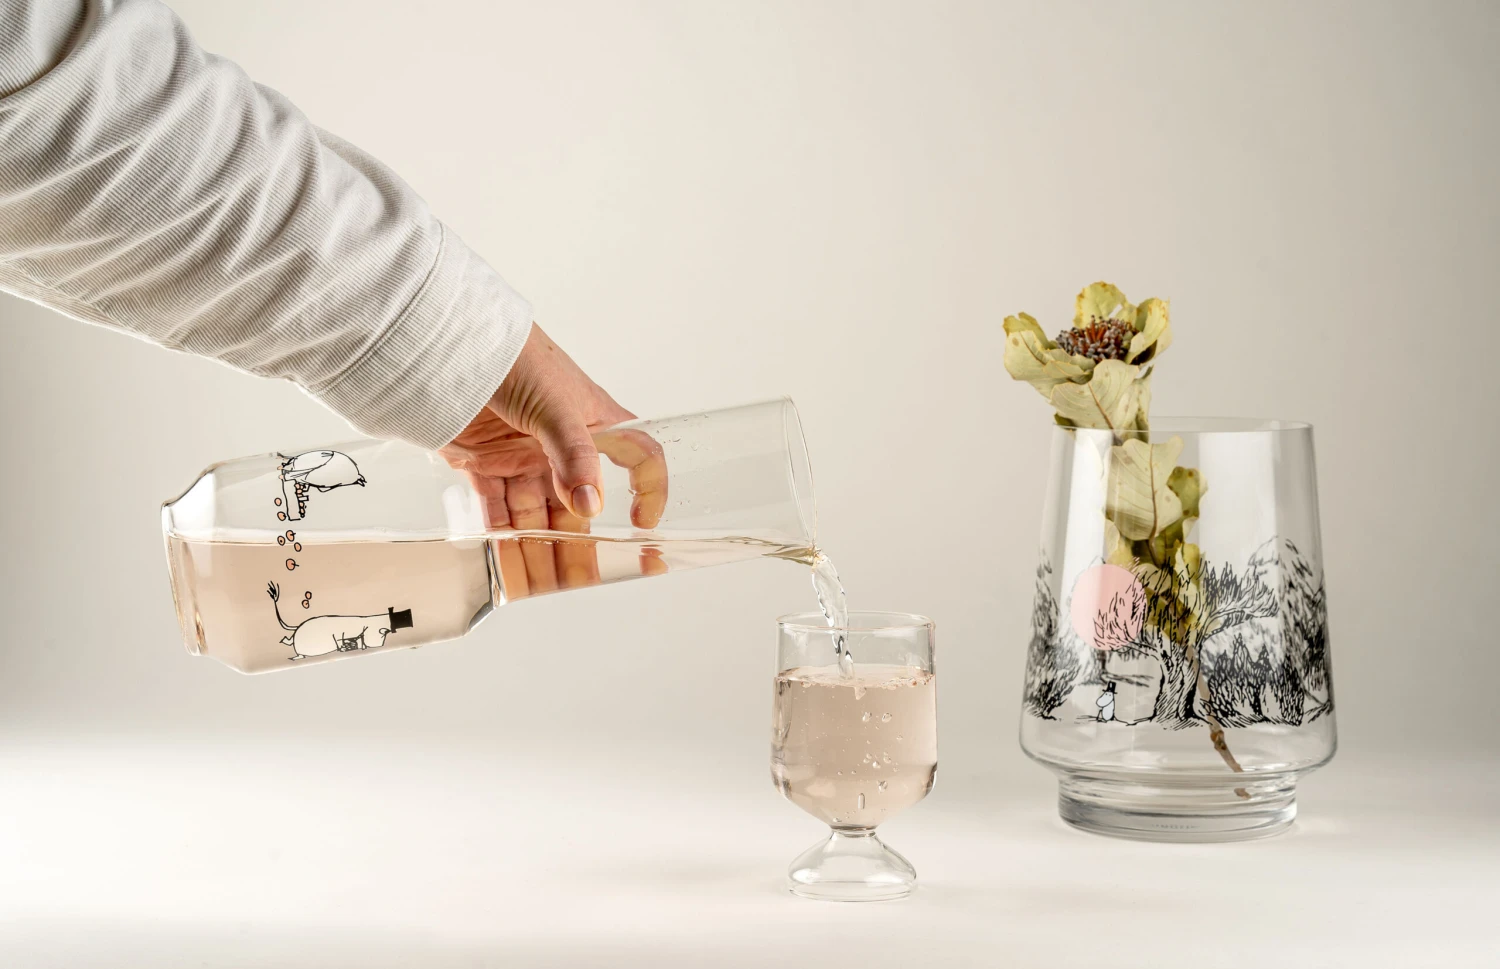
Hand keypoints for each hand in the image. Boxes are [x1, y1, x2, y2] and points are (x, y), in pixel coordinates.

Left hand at [439, 324, 666, 596]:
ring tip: (542, 586)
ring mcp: (524, 457)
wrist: (446, 343)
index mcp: (594, 424)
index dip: (648, 490)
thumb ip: (575, 455)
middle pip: (580, 504)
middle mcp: (563, 446)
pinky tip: (508, 564)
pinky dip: (502, 538)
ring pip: (537, 514)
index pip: (637, 459)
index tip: (643, 525)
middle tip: (584, 581)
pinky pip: (498, 510)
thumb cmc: (513, 356)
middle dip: (582, 544)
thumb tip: (591, 504)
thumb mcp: (556, 404)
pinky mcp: (484, 465)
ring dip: (539, 549)